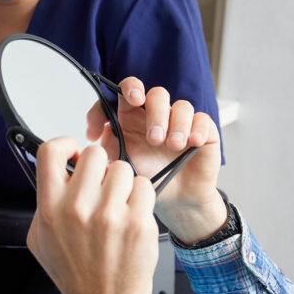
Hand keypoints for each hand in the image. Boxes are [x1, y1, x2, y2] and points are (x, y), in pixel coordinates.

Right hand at [27, 138, 174, 293]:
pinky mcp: (138, 222)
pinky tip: (132, 216)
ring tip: (118, 206)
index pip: (50, 152)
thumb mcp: (40, 240)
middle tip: (101, 186)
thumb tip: (54, 172)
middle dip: (100, 167)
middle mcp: (78, 209)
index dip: (64, 145)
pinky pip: (144, 186)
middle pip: (94, 155)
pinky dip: (140, 198)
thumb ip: (44, 204)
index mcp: (50, 210)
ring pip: (123, 169)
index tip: (72, 153)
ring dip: (122, 183)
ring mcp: (110, 215)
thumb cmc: (75, 275)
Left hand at [87, 77, 225, 242]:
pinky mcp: (202, 130)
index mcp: (130, 118)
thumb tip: (91, 148)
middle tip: (152, 138)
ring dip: (176, 123)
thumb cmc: (148, 177)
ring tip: (173, 145)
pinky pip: (201, 118)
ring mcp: (179, 120)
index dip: (106, 106)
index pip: (119, 95)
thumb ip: (107, 153)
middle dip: (153, 113)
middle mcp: (154, 115)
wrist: (176, 198)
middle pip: (153, 94)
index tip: (99, 130)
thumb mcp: (120, 167)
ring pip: (179, 105)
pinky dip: (196, 128)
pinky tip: (191, 142)